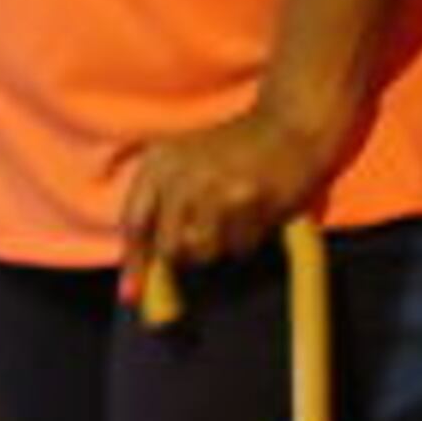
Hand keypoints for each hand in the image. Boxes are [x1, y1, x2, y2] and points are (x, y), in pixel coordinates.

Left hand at [116, 108, 343, 309]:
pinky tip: (256, 212)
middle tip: (206, 242)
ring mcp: (216, 188)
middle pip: (169, 247)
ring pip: (205, 252)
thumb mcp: (185, 163)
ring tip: (234, 218)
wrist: (289, 124)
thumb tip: (135, 283)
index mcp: (160, 162)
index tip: (132, 297)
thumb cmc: (234, 150)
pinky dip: (247, 239)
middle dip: (184, 258)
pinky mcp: (250, 200)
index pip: (134, 222)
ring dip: (220, 247)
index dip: (134, 262)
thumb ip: (159, 211)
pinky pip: (240, 247)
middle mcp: (182, 175)